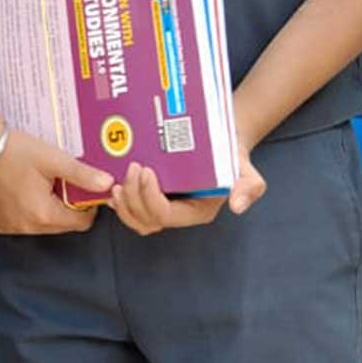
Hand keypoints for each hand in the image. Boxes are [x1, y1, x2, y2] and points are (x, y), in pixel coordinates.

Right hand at [0, 129, 111, 235]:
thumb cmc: (14, 151)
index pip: (81, 222)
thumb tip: (107, 184)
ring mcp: (10, 227)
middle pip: (62, 224)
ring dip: (46, 209)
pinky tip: (22, 190)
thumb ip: (83, 175)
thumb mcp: (54, 160)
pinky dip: (27, 211)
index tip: (80, 188)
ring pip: (43, 225)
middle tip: (57, 181)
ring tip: (37, 184)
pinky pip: (23, 223)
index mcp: (44, 215)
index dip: (86, 205)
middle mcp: (26, 227)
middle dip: (65, 206)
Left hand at [108, 149, 265, 235]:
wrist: (219, 142)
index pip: (165, 215)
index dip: (150, 197)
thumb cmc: (230, 155)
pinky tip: (112, 186)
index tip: (146, 170)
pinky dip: (119, 201)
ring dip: (122, 203)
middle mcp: (178, 214)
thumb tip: (237, 206)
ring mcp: (163, 207)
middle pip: (146, 220)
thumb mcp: (246, 169)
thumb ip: (249, 187)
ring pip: (135, 218)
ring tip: (117, 183)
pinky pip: (131, 208)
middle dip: (133, 198)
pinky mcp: (151, 197)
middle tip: (131, 169)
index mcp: (196, 211)